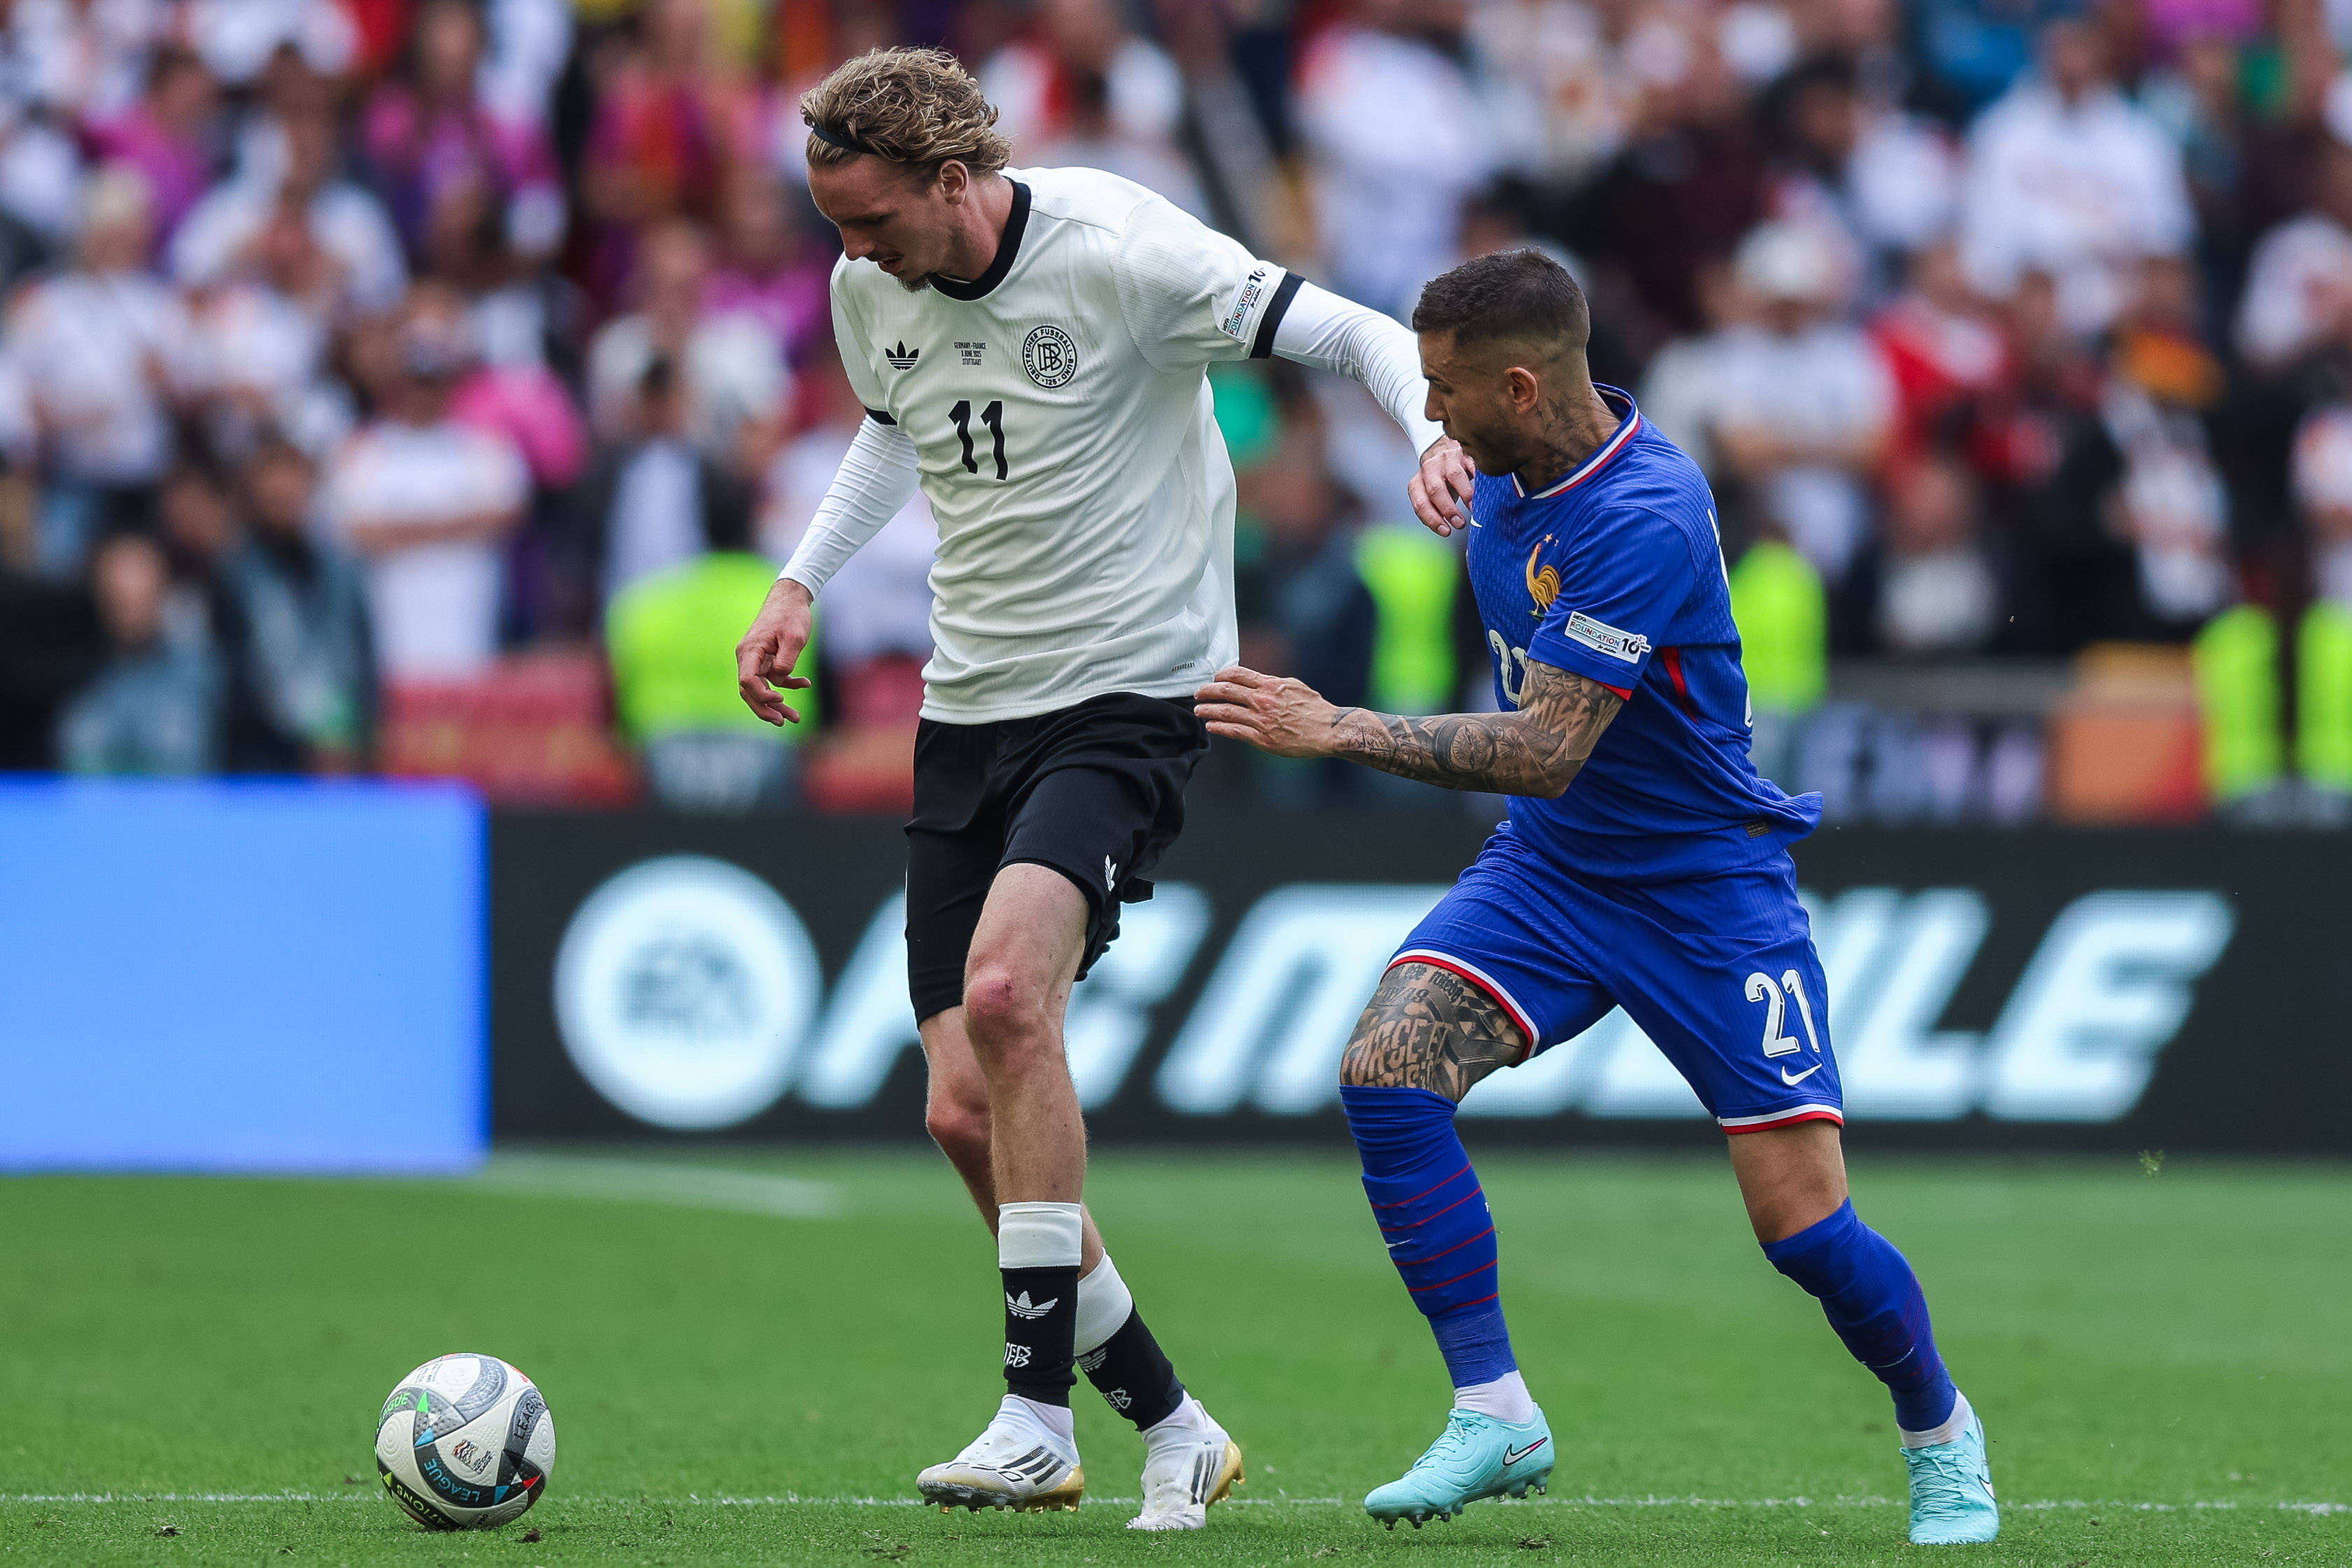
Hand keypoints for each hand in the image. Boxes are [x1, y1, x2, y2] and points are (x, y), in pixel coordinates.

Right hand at [735, 577, 815, 723]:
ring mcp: (755, 659)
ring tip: (795, 718)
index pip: (747, 681)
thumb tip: (778, 681)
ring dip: (776, 704)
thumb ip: (786, 662)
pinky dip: (786, 685)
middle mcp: (748, 657)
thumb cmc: (791, 615)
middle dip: (766, 709)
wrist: (791, 597)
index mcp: (750, 651)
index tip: (781, 701)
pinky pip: (772, 679)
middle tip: (784, 722)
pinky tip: (804, 684)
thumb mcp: (794, 638)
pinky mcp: (766, 659)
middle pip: (750, 691)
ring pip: (760, 688)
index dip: (762, 696)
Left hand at [1194, 666, 1341, 757]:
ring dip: (1208, 710)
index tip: (1214, 678)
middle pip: (1226, 691)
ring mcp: (1261, 720)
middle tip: (1198, 693)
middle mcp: (1263, 701)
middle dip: (1208, 691)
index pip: (1238, 674)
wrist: (1328, 730)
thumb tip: (1258, 681)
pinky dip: (1219, 728)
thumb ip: (1273, 683)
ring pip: (1226, 712)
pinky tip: (1211, 726)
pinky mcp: (1262, 739)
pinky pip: (1234, 732)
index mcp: (1271, 685)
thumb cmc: (1315, 709)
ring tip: (1199, 710)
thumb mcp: (1295, 686)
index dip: (1221, 675)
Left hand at [1408, 436, 1475, 536]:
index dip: (1433, 519)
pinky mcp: (1463, 453)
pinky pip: (1471, 466)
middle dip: (1448, 510)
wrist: (1443, 449)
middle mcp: (1429, 469)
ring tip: (1473, 510)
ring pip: (1454, 476)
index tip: (1446, 531)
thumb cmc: (1439, 480)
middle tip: (1459, 524)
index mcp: (1417, 483)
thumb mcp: (1431, 495)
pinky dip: (1477, 479)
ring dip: (1465, 496)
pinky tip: (1482, 491)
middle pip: (1435, 490)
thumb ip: (1435, 511)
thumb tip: (1446, 530)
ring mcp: (1446, 459)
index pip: (1420, 504)